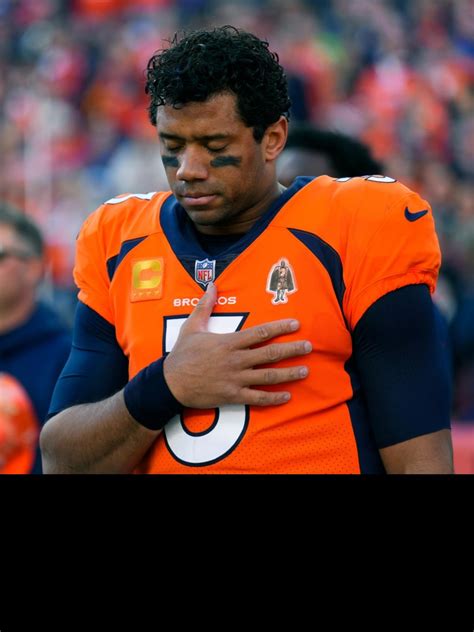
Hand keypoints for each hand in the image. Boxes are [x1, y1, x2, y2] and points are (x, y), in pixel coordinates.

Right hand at [163, 282, 311, 407]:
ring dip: (289, 373)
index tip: (295, 324)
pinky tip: (287, 396)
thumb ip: (205, 306)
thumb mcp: (191, 326)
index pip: (260, 333)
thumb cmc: (182, 354)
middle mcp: (236, 360)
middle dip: (291, 350)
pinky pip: (257, 398)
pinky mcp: (232, 395)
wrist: (169, 383)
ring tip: (305, 371)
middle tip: (308, 347)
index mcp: (229, 342)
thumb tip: (211, 285)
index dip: (280, 328)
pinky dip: (273, 398)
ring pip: (268, 376)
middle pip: (270, 354)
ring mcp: (235, 379)